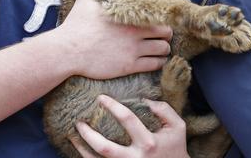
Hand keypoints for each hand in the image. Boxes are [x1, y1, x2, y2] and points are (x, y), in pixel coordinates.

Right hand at [58, 0, 171, 78]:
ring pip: (164, 50)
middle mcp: (135, 33)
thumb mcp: (86, 0)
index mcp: (130, 16)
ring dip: (164, 50)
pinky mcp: (128, 66)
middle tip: (163, 36)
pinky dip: (158, 63)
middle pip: (167, 33)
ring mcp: (133, 51)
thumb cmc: (76, 26)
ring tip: (160, 49)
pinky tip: (156, 60)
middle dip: (167, 35)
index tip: (161, 21)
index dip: (164, 19)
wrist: (66, 51)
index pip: (160, 16)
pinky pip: (154, 65)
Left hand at [71, 95, 188, 157]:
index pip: (127, 120)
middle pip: (105, 147)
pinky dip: (87, 157)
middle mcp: (134, 157)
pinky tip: (80, 148)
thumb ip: (164, 110)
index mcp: (148, 142)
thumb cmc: (176, 147)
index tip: (101, 98)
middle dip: (89, 134)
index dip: (113, 107)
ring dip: (82, 148)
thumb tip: (144, 100)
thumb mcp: (177, 126)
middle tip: (79, 121)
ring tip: (73, 135)